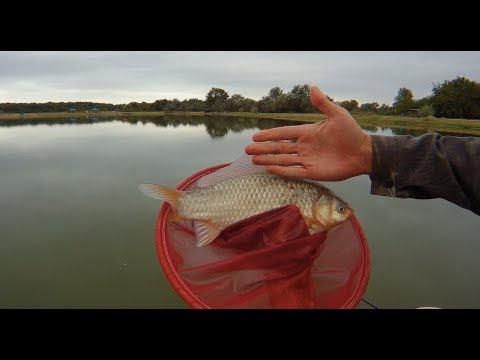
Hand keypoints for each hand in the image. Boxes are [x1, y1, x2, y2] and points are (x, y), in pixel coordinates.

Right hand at [245, 85, 371, 180]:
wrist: (362, 153)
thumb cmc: (351, 132)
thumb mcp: (337, 115)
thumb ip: (323, 103)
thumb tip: (312, 87)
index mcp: (307, 133)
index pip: (284, 134)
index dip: (270, 135)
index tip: (256, 136)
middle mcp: (304, 147)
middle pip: (279, 148)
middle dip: (264, 149)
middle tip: (248, 149)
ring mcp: (307, 160)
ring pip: (283, 160)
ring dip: (269, 160)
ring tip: (254, 160)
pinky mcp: (312, 172)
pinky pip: (294, 172)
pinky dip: (282, 170)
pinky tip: (269, 169)